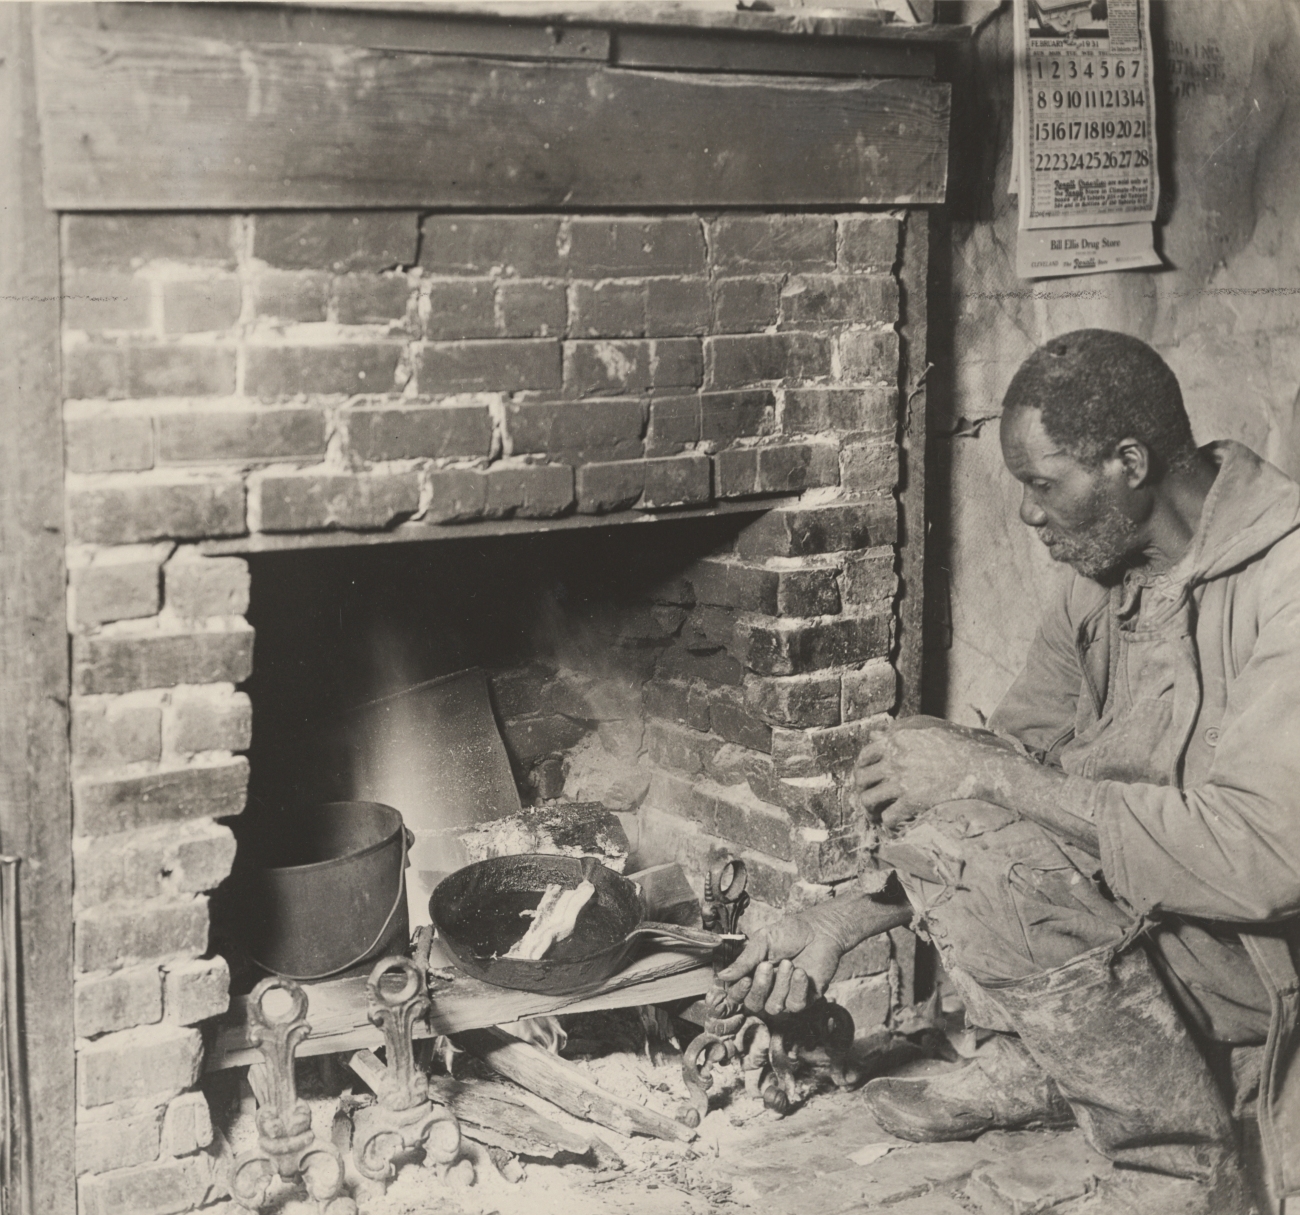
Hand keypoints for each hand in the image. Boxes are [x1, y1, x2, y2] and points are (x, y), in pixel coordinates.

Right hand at [711, 910, 845, 1016]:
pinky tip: (801, 971)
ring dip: (781, 984)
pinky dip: (797, 987)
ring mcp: (786, 996)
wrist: (819, 930)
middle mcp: (768, 989)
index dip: (739, 991)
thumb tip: (722, 976)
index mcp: (753, 974)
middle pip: (754, 1004)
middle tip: (767, 965)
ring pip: (774, 1006)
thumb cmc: (790, 933)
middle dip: (760, 987)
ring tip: (789, 963)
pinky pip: (795, 1004)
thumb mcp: (763, 941)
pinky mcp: (805, 999)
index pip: (738, 994)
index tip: (746, 978)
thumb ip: (744, 960)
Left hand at [852, 715, 1021, 830]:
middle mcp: (893, 759)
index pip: (864, 756)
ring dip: (869, 810)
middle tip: (868, 800)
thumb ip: (896, 730)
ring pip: (868, 800)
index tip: (867, 778)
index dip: (862, 769)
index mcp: (894, 740)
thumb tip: (873, 736)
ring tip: (876, 816)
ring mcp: (901, 781)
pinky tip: (894, 825)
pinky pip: (888, 817)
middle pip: (861, 779)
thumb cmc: (955, 742)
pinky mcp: (913, 801)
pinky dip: (888, 824)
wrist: (978, 764)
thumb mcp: (923, 726)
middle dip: (861, 791)